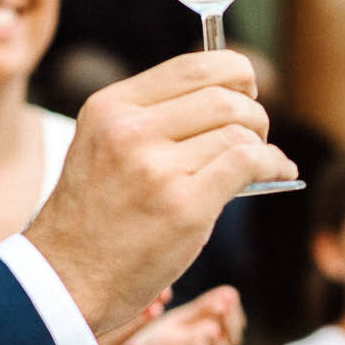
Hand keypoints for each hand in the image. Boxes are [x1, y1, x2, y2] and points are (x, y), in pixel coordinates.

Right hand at [27, 52, 293, 333]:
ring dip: (263, 144)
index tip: (246, 88)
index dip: (233, 71)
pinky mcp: (184, 207)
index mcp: (111, 108)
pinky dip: (274, 164)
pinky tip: (279, 173)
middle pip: (223, 96)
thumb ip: (153, 119)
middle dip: (253, 112)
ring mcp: (156, 169)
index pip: (193, 65)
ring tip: (262, 161)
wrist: (64, 279)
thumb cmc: (93, 217)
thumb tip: (232, 99)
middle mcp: (130, 130)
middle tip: (256, 134)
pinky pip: (248, 163)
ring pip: (238, 132)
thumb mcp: (103, 147)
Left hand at [110, 285, 244, 344]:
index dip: (233, 310)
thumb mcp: (178, 323)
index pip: (233, 324)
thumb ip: (200, 310)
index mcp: (212, 337)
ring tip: (212, 331)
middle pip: (232, 341)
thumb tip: (229, 291)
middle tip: (222, 307)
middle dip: (228, 323)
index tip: (229, 295)